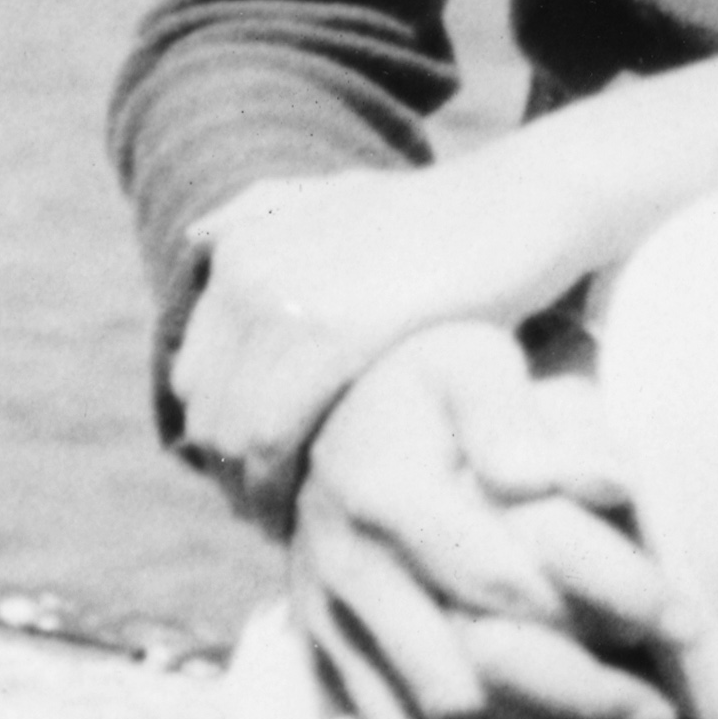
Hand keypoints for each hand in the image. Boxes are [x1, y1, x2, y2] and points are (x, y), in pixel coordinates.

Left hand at [173, 149, 605, 525]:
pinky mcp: (327, 333)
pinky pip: (272, 437)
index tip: (263, 478)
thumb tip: (197, 238)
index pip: (194, 376)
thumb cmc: (446, 218)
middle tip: (280, 515)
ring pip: (232, 433)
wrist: (523, 203)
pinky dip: (282, 487)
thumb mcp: (343, 196)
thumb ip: (269, 214)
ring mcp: (279, 297)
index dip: (224, 435)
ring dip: (256, 491)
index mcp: (240, 248)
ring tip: (299, 523)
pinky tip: (316, 509)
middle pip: (205, 411)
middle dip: (234, 472)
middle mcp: (245, 270)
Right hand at [291, 318, 685, 718]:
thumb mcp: (466, 361)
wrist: (317, 410)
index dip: (596, 601)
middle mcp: (347, 580)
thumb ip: (517, 417)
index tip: (685, 622)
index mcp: (383, 499)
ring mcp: (332, 636)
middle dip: (571, 709)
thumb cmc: (420, 378)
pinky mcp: (331, 673)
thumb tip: (596, 478)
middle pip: (460, 681)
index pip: (495, 574)